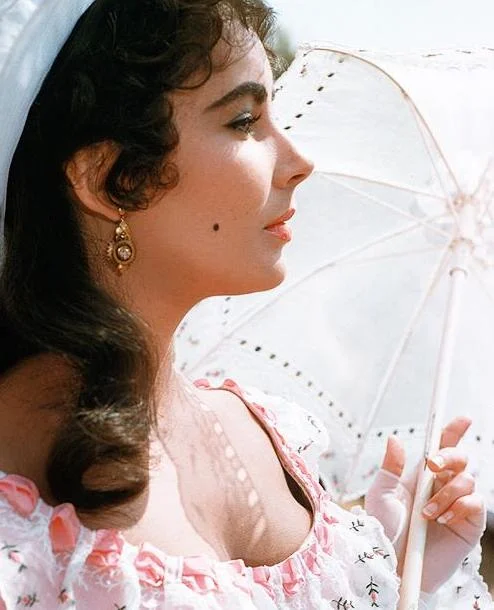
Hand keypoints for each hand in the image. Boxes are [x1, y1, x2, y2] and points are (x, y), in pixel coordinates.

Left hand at [364, 417, 485, 592]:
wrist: (394, 565)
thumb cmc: (384, 531)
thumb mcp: (382, 495)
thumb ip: (390, 467)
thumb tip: (394, 437)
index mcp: (421, 476)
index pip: (441, 448)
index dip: (453, 432)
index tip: (462, 419)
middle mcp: (442, 487)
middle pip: (460, 459)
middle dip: (449, 456)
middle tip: (432, 466)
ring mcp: (456, 506)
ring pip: (467, 480)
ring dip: (446, 492)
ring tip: (427, 513)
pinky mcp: (468, 526)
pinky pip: (476, 504)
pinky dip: (460, 506)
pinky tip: (442, 519)